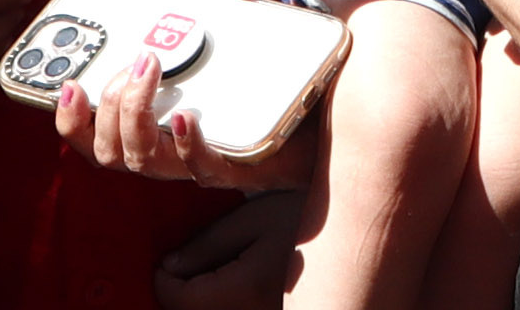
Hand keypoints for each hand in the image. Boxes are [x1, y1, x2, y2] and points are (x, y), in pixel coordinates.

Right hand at [54, 25, 318, 190]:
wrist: (339, 120)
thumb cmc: (288, 85)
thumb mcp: (262, 34)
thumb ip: (250, 3)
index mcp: (163, 123)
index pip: (100, 136)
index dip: (73, 121)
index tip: (64, 84)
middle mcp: (174, 150)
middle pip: (111, 150)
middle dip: (108, 103)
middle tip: (135, 59)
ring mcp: (203, 163)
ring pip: (143, 162)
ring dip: (134, 115)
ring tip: (149, 70)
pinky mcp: (239, 171)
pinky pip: (201, 171)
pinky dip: (186, 145)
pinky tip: (187, 118)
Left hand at [156, 187, 306, 309]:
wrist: (356, 235)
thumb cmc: (304, 218)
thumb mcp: (252, 220)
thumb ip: (207, 246)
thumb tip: (171, 266)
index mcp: (243, 291)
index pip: (180, 300)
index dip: (164, 279)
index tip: (165, 260)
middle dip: (181, 294)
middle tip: (185, 265)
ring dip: (203, 301)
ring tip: (210, 275)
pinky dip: (224, 304)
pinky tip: (233, 285)